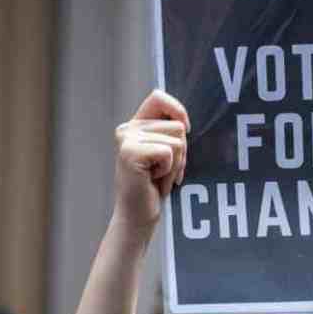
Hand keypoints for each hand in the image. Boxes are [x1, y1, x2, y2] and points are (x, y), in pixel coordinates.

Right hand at [113, 90, 190, 230]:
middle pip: (177, 125)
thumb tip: (185, 123)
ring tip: (157, 176)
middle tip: (163, 170)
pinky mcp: (130, 152)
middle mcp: (127, 129)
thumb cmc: (154, 187)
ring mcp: (126, 140)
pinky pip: (169, 152)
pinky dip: (170, 170)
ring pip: (177, 140)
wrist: (137, 216)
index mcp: (135, 125)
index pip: (159, 97)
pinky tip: (153, 180)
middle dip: (181, 152)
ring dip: (176, 163)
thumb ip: (170, 133)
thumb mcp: (166, 154)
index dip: (178, 110)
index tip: (185, 130)